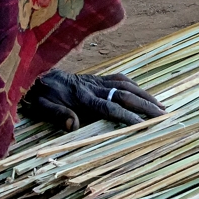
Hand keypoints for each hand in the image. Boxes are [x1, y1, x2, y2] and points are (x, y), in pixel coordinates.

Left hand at [20, 70, 165, 130]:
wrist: (34, 73)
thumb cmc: (38, 95)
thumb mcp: (43, 108)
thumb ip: (59, 115)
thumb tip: (74, 124)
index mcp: (83, 98)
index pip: (111, 108)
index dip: (128, 117)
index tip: (144, 124)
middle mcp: (94, 87)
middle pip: (126, 95)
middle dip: (146, 105)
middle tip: (164, 115)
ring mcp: (96, 81)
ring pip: (126, 85)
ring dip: (145, 95)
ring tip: (161, 105)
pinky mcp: (95, 78)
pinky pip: (119, 79)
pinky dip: (134, 85)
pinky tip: (142, 92)